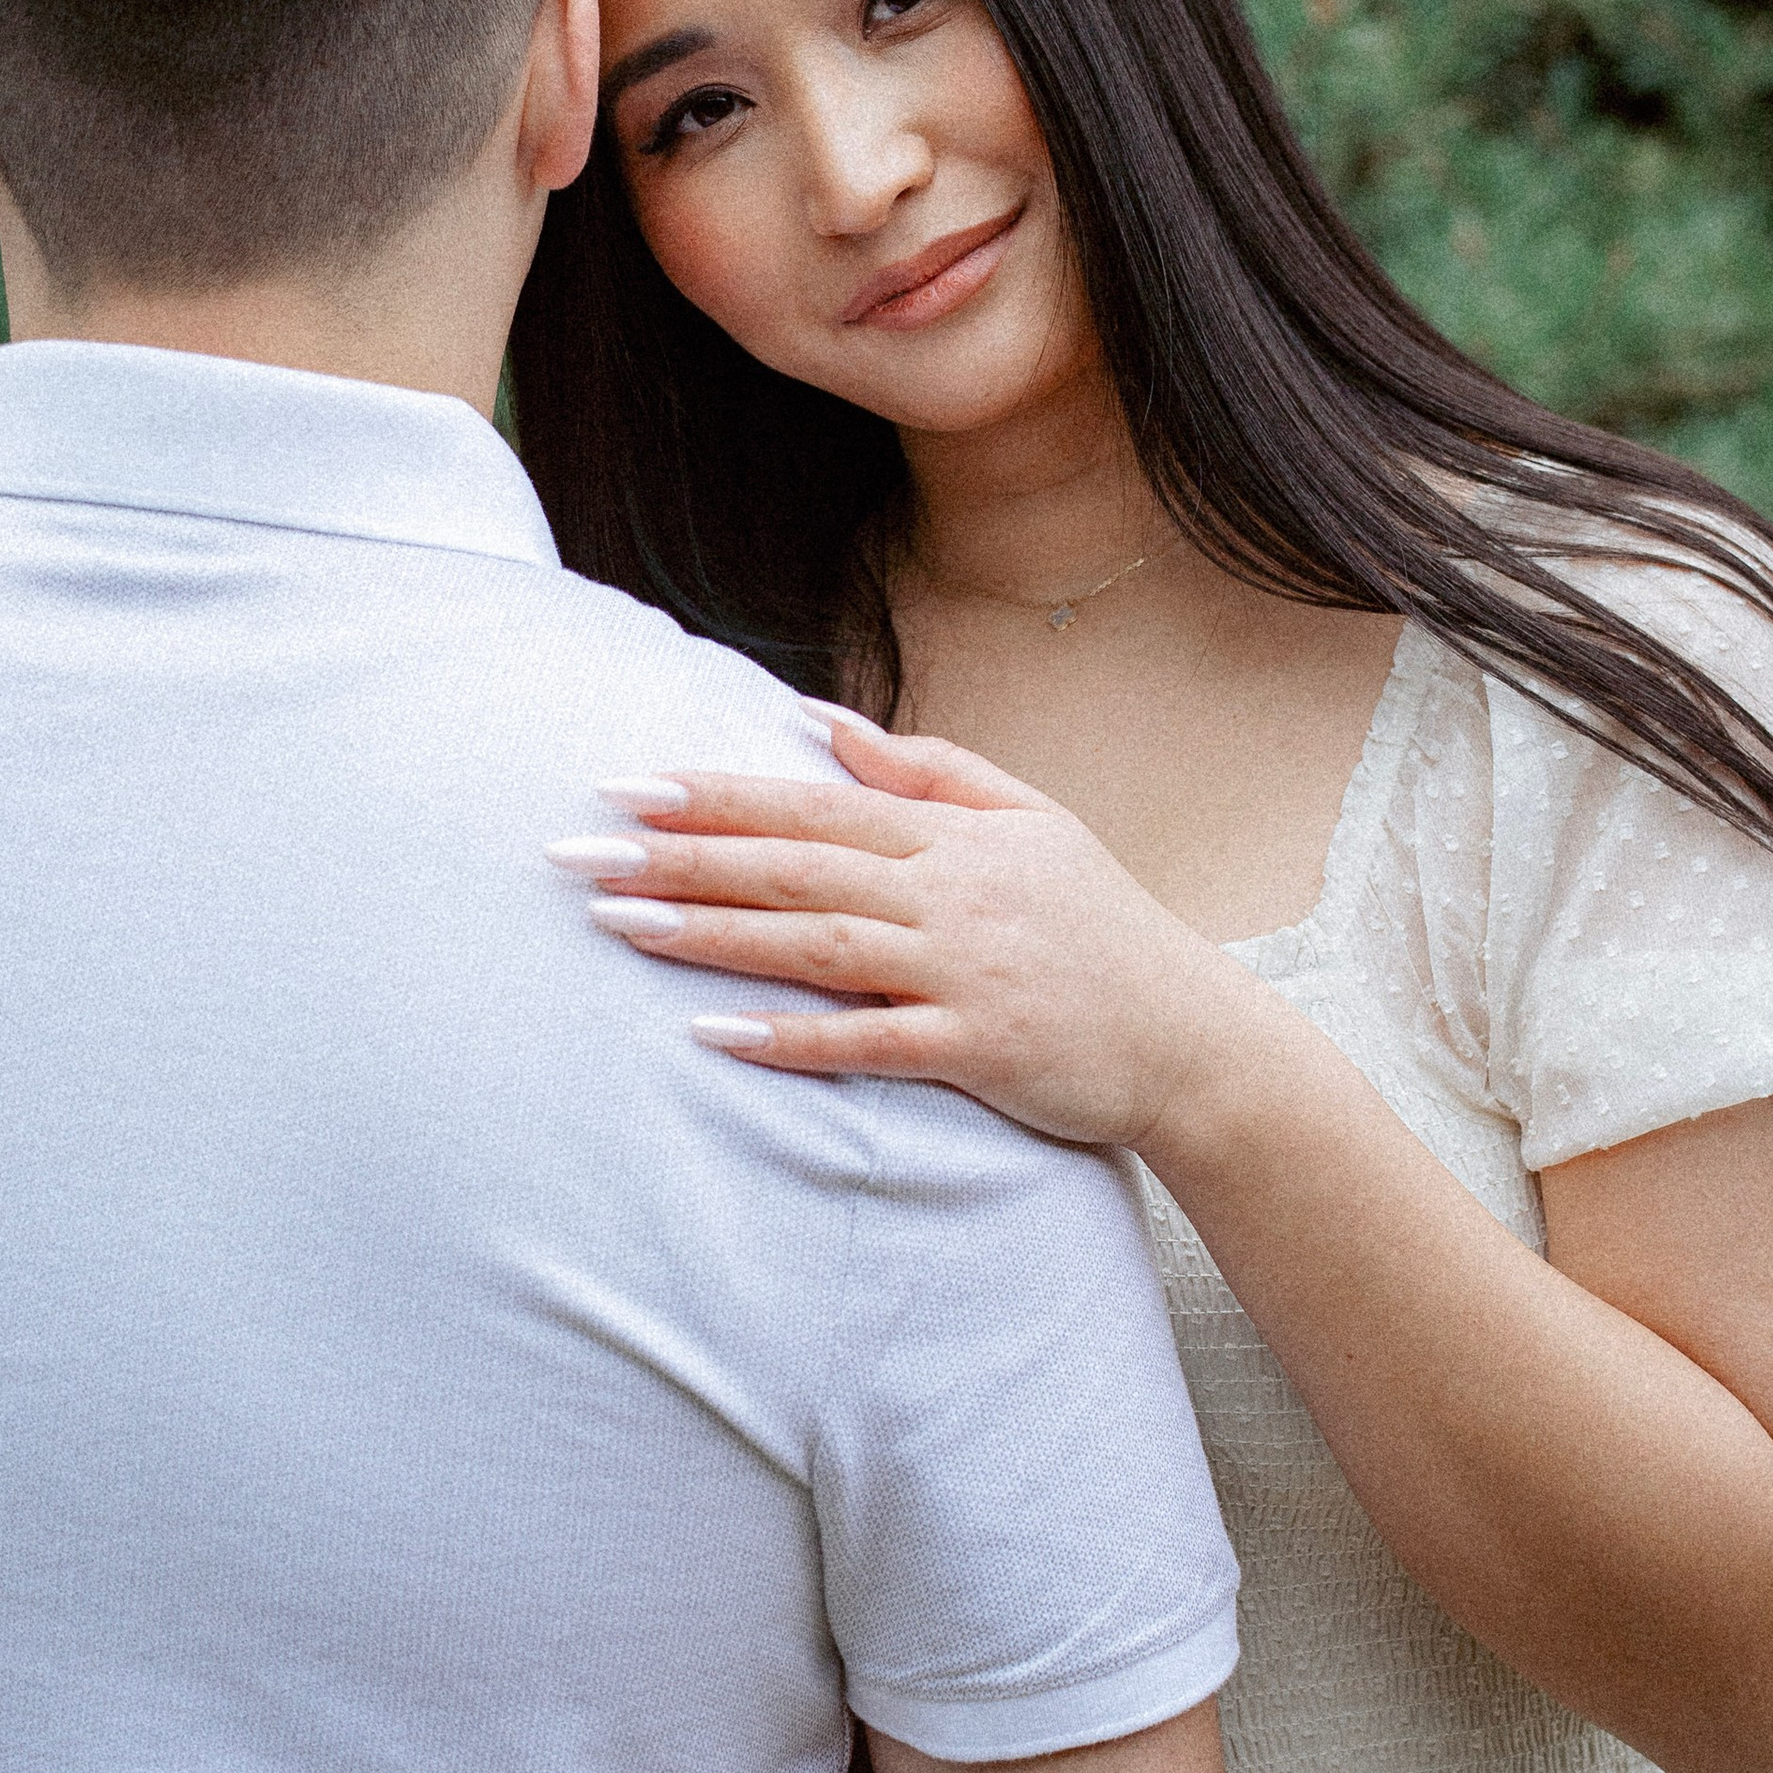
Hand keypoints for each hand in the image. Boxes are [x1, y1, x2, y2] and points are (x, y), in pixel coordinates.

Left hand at [547, 705, 1253, 1154]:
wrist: (1194, 1039)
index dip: (716, 794)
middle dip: (679, 854)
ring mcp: (964, 971)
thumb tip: (824, 723)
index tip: (625, 785)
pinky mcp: (977, 1049)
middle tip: (578, 852)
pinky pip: (868, 1042)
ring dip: (711, 932)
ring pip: (816, 942)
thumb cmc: (1102, 929)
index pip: (814, 805)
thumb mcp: (1033, 822)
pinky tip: (712, 1035)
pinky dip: (790, 1038)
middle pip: (796, 866)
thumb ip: (929, 769)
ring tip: (616, 923)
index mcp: (956, 837)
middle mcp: (952, 894)